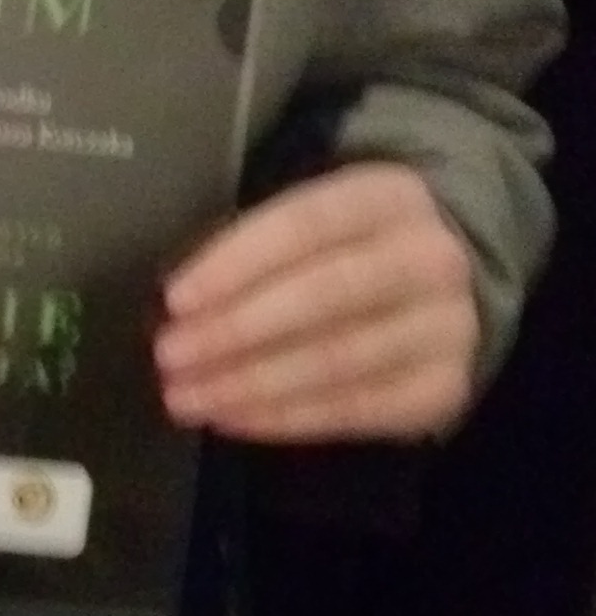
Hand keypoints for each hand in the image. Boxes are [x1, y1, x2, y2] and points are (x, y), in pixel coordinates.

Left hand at [154, 163, 478, 442]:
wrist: (440, 285)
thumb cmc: (344, 246)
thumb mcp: (313, 218)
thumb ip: (255, 246)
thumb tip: (177, 302)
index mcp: (388, 197)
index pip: (305, 224)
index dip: (236, 263)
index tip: (175, 299)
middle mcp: (429, 259)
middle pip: (324, 295)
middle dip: (236, 330)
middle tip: (169, 356)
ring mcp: (445, 329)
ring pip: (338, 360)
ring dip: (250, 383)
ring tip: (186, 396)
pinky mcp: (443, 389)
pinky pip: (356, 411)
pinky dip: (285, 418)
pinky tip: (231, 418)